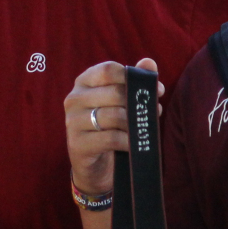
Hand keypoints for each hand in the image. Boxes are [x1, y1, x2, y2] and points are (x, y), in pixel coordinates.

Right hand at [64, 58, 157, 197]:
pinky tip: (133, 144)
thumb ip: (134, 80)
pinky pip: (111, 138)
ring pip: (114, 116)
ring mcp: (73, 122)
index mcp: (84, 82)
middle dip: (138, 102)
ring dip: (135, 123)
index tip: (153, 88)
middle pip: (114, 93)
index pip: (107, 70)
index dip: (133, 76)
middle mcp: (74, 99)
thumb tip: (149, 63)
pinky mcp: (78, 144)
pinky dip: (128, 141)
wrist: (96, 165)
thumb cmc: (110, 127)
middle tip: (154, 110)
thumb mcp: (121, 102)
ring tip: (143, 127)